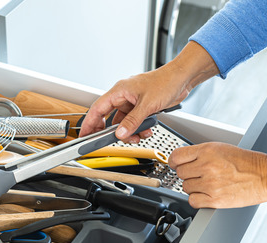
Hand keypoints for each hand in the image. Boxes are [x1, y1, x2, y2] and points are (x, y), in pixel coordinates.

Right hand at [79, 42, 219, 141]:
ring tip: (139, 135)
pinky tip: (147, 130)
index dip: (89, 123)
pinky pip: (134, 121)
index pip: (97, 109)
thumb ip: (132, 121)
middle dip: (113, 131)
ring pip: (123, 122)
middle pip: (109, 118)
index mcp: (119, 91)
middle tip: (113, 141)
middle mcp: (123, 96)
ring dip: (130, 132)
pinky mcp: (141, 107)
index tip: (84, 135)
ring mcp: (132, 102)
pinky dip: (139, 128)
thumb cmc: (165, 81)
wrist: (182, 78)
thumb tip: (120, 133)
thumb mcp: (147, 105)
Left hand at [169, 143, 266, 208]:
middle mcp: (207, 166)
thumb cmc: (248, 163)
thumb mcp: (222, 148)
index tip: (176, 164)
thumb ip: (201, 153)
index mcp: (207, 150)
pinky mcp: (215, 200)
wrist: (266, 176)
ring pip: (186, 187)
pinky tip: (207, 194)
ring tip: (209, 184)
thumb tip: (182, 160)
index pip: (176, 157)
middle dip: (188, 174)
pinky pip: (193, 201)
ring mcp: (210, 184)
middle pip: (180, 173)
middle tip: (200, 174)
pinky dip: (198, 199)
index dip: (174, 162)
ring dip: (194, 187)